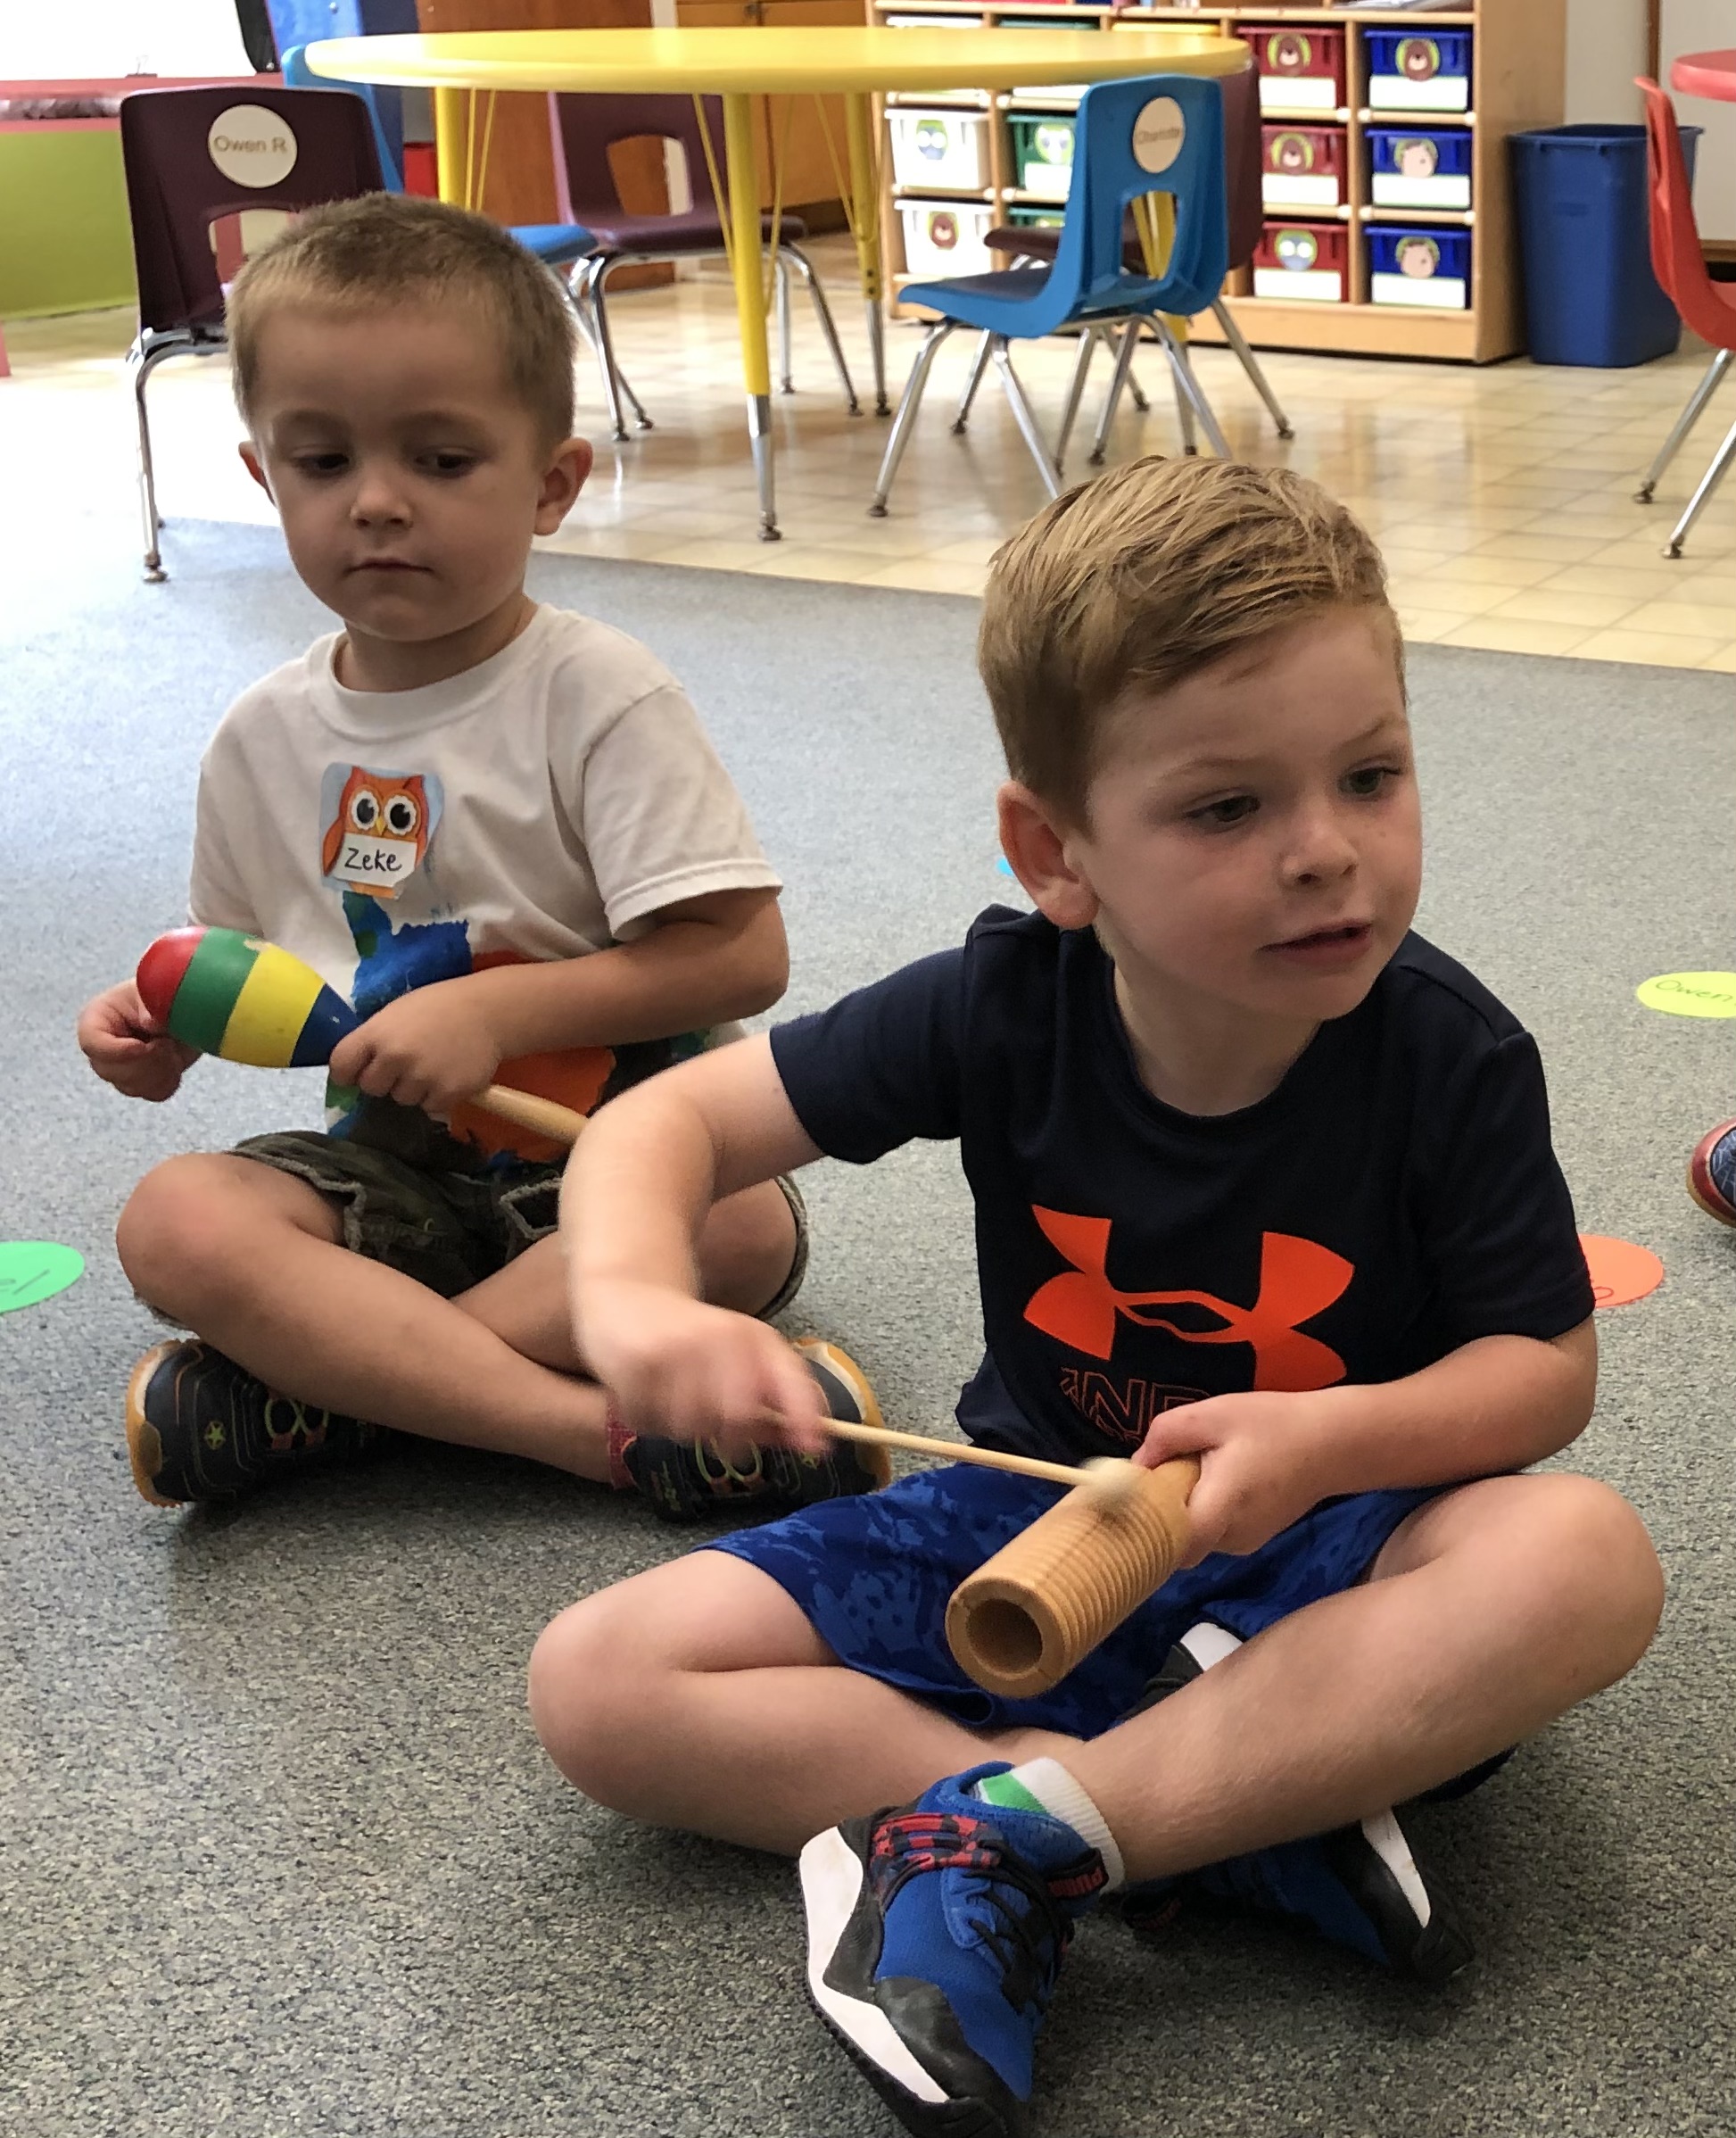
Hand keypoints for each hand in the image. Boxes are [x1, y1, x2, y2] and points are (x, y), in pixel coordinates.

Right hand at [77, 980, 198, 1101]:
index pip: (91, 1043)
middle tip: (166, 1042)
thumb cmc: (166, 992)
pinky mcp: (141, 1082)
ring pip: (132, 1086)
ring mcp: (120, 1068)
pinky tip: (175, 1063)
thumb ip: (151, 1003)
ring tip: (172, 1048)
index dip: (117, 1051)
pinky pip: (152, 1093)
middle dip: (144, 1061)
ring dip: (159, 1071)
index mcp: (97, 1018)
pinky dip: (168, 1081)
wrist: (190, 1008)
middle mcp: (102, 1046)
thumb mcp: (157, 990)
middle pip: (110, 1071)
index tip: (143, 1046)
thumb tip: (150, 1023)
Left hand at [328, 979, 503, 1116]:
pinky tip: (449, 1074)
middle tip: (405, 1065)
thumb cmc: (439, 1007)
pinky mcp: (447, 1094)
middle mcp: (395, 1057)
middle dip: (384, 1080)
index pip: (340, 1066)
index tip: (357, 1073)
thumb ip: (374, 1039)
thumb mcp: (397, 1012)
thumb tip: (354, 1068)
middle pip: (371, 1088)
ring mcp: (421, 1077)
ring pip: (401, 1100)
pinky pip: (429, 1107)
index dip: (347, 1072)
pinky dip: (437, 1096)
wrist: (489, 1011)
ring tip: (433, 1066)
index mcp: (377, 1032)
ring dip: (413, 1089)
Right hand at [575, 1277, 828, 1460]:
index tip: (817, 1447)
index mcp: (754, 1337)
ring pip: (690, 1428)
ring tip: (670, 1397)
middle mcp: (721, 1338)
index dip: (805, 1415)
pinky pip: (648, 1422)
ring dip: (678, 1426)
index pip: (789, 1378)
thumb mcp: (738, 1357)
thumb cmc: (690, 1337)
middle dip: (726, 1435)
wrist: (626, 1291)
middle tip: (710, 1423)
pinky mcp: (638, 1361)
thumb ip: (774, 1400)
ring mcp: (679, 1349)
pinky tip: (643, 1389)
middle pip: (739, 1418)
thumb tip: (812, 1442)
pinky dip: (644, 1417)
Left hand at [1134, 1390, 1328, 1564]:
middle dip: (1161, 1514)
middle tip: (1159, 1475)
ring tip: (1194, 1469)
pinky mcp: (1253, 1538)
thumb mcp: (1213, 1413)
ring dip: (1184, 1510)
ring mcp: (1245, 1543)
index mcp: (1224, 1505)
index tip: (1131, 1502)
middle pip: (1179, 1542)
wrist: (1332, 1443)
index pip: (1176, 1544)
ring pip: (1195, 1538)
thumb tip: (1136, 1465)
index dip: (1148, 1530)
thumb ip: (1167, 1436)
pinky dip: (1204, 1511)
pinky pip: (1213, 1532)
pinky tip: (1214, 1479)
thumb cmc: (1273, 1424)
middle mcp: (1233, 1536)